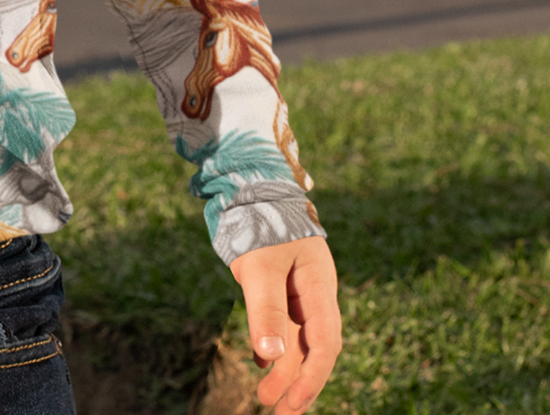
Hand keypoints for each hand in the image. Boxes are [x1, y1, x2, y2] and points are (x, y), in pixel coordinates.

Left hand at [229, 235, 340, 411]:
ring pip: (296, 338)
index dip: (312, 377)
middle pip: (312, 347)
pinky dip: (274, 345)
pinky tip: (263, 364)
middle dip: (296, 383)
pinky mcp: (279, 283)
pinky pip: (282, 323)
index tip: (293, 403)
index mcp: (319, 286)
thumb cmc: (259, 219)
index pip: (325, 343)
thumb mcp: (260, 265)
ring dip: (283, 368)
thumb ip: (266, 308)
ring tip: (262, 397)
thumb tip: (270, 357)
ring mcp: (297, 287)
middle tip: (276, 413)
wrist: (249, 181)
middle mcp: (313, 290)